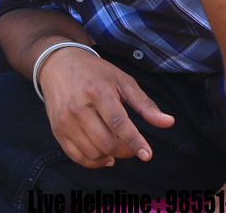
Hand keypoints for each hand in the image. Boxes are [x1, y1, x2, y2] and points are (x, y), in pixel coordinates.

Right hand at [38, 46, 174, 168]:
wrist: (57, 63)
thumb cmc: (95, 73)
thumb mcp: (122, 81)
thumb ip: (145, 104)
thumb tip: (168, 123)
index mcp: (97, 92)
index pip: (118, 123)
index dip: (134, 141)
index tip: (147, 154)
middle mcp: (78, 107)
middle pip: (106, 142)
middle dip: (125, 151)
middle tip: (133, 147)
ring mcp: (65, 120)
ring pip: (93, 152)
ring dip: (111, 156)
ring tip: (119, 148)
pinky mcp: (56, 129)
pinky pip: (76, 156)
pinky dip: (93, 162)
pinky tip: (104, 157)